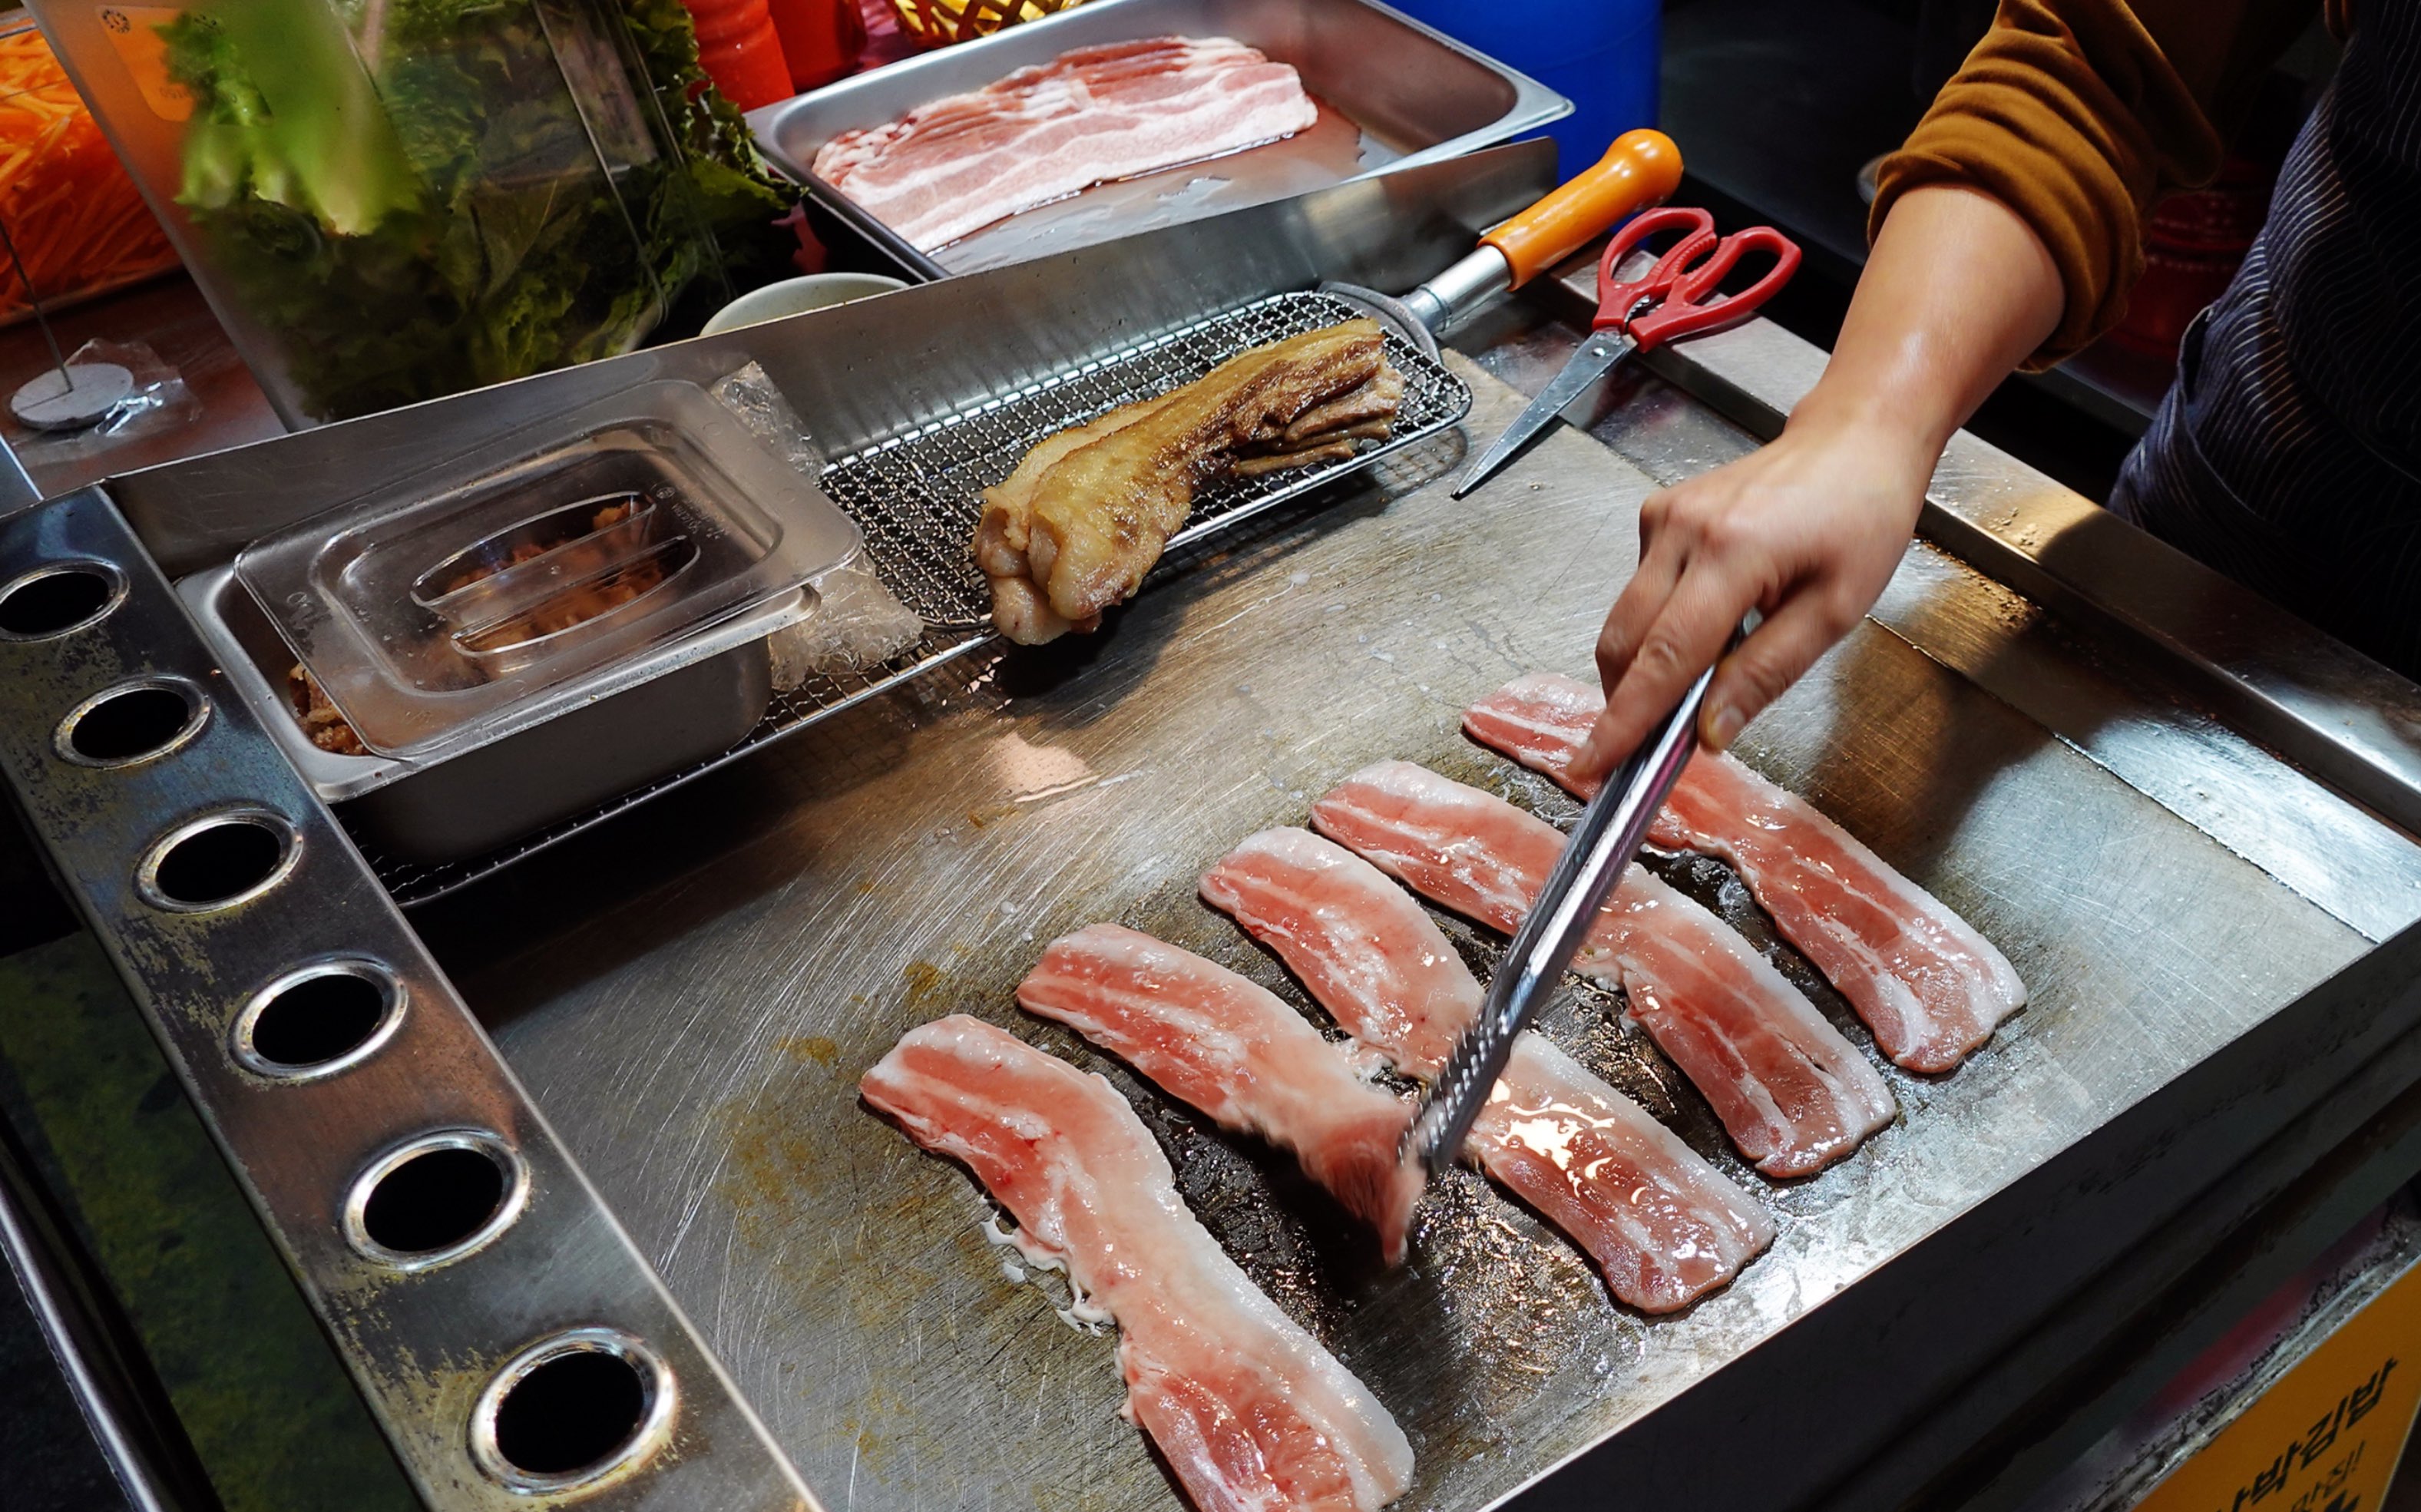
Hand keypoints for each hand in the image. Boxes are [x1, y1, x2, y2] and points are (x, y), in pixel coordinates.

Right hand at [1569, 412, 1930, 778]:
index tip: (1593, 764)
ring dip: (1643, 668)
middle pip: (1625, 641)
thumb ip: (1766, 673)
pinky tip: (1704, 625)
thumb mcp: (1834, 610)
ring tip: (1689, 690)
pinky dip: (1657, 627)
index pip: (1665, 656)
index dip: (1626, 720)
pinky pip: (1639, 590)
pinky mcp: (1657, 514)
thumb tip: (1709, 733)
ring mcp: (1663, 518)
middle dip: (1624, 703)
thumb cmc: (1859, 517)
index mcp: (1733, 552)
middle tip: (1643, 753)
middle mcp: (1682, 529)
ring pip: (1624, 620)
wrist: (1851, 439)